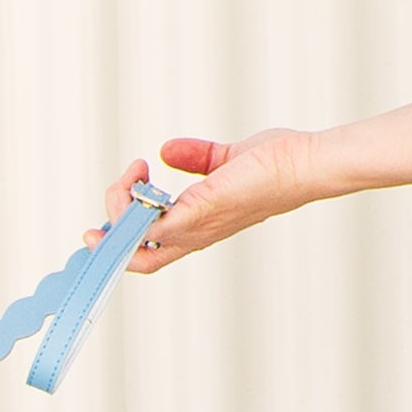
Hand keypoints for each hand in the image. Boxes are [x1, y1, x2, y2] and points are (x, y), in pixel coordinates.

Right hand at [96, 129, 324, 266]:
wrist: (303, 165)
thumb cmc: (277, 164)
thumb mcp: (224, 158)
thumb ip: (195, 157)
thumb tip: (165, 151)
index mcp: (197, 227)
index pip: (151, 250)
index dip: (123, 238)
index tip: (119, 200)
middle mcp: (192, 235)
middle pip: (135, 260)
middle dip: (108, 237)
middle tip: (116, 191)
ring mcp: (192, 228)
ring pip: (131, 244)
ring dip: (117, 205)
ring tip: (134, 170)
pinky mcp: (194, 214)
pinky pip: (144, 225)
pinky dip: (130, 202)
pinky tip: (141, 172)